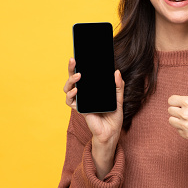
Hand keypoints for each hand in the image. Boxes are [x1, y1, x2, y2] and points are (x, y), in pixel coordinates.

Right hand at [63, 58, 124, 177]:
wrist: (112, 132)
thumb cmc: (114, 116)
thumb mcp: (119, 98)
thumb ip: (118, 86)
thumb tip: (116, 72)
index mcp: (92, 89)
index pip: (84, 75)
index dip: (80, 65)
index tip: (80, 55)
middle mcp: (84, 94)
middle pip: (73, 79)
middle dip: (71, 68)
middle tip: (74, 60)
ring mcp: (81, 101)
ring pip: (68, 88)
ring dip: (71, 81)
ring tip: (78, 76)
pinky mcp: (80, 109)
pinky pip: (70, 102)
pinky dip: (71, 96)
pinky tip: (75, 91)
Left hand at [167, 66, 187, 156]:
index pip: (171, 100)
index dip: (177, 101)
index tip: (184, 102)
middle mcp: (186, 114)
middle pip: (170, 110)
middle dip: (178, 109)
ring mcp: (187, 126)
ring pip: (171, 120)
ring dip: (177, 119)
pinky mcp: (187, 135)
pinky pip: (177, 130)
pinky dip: (182, 128)